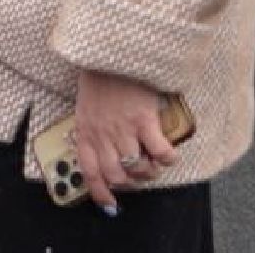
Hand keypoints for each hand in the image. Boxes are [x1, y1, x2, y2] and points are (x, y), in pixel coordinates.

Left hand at [73, 70, 180, 212]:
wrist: (111, 50)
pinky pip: (159, 152)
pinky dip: (167, 159)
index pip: (89, 171)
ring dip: (149, 172)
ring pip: (137, 168)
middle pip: (116, 175)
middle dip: (130, 183)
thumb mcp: (88, 104)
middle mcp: (102, 134)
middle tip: (139, 174)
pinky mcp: (144, 119)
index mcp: (85, 130)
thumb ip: (94, 127)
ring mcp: (123, 128)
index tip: (109, 204)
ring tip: (154, 163)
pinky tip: (169, 154)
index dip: (100, 192)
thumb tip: (108, 149)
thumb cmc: (101, 76)